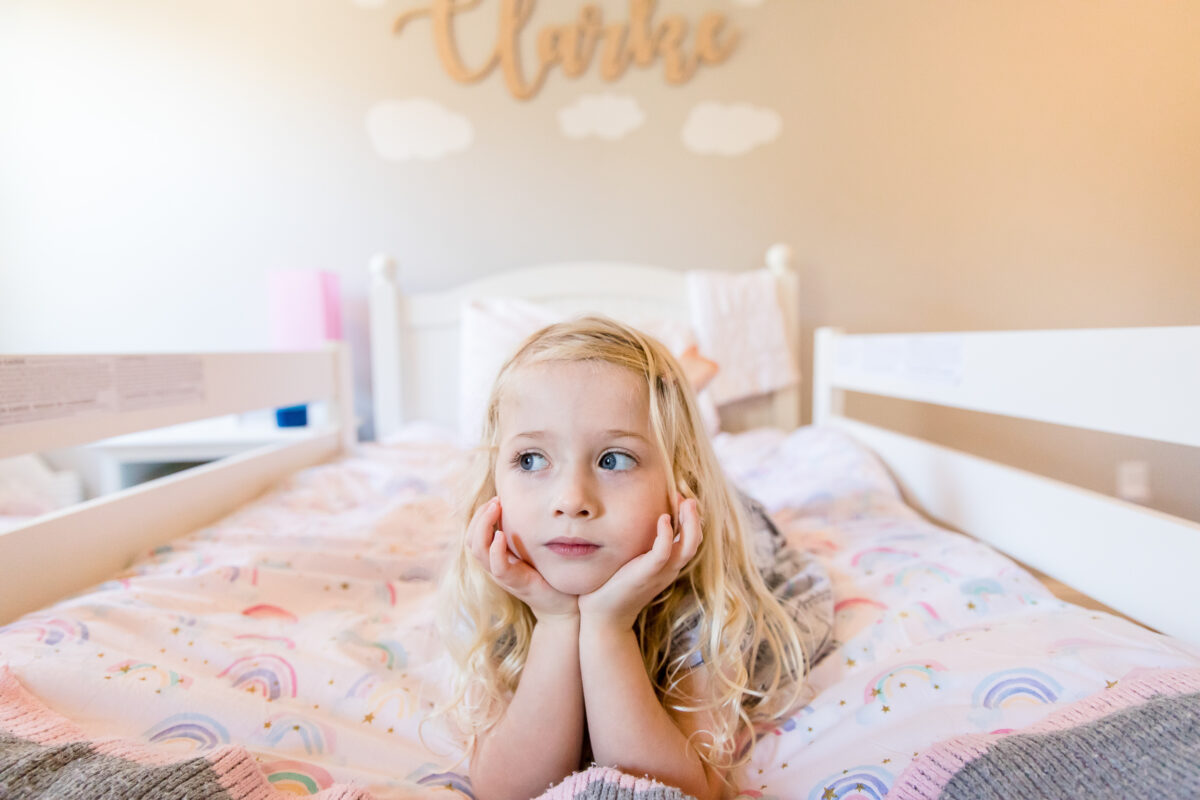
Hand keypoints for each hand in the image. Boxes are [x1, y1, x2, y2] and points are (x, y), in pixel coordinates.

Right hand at [467, 496, 578, 620]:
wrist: (564, 603)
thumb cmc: (549, 572)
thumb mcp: (533, 548)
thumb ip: (524, 531)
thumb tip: (528, 502)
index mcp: (496, 556)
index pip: (474, 534)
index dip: (480, 515)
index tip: (496, 498)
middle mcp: (495, 565)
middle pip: (471, 540)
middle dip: (479, 516)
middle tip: (495, 500)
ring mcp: (503, 575)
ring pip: (478, 551)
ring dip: (484, 526)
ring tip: (495, 509)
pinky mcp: (515, 583)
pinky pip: (497, 567)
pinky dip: (495, 550)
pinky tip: (501, 535)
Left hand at [578, 495, 701, 629]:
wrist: (603, 617)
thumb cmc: (614, 587)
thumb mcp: (632, 563)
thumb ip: (640, 548)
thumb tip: (634, 525)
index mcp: (668, 566)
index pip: (690, 541)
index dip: (690, 520)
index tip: (681, 499)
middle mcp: (669, 569)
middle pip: (695, 541)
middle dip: (694, 518)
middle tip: (688, 498)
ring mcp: (661, 573)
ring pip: (688, 546)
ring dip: (689, 522)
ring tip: (685, 502)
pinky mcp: (647, 574)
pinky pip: (663, 552)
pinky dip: (667, 534)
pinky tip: (663, 518)